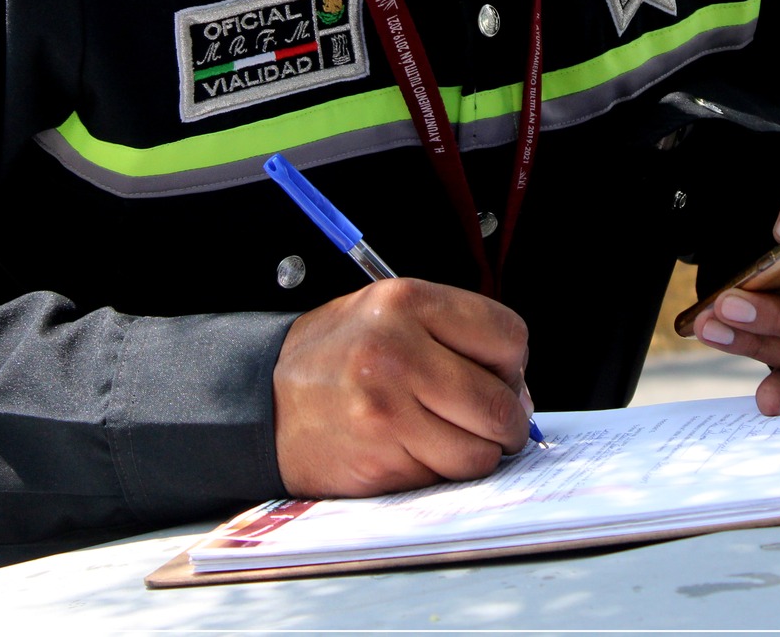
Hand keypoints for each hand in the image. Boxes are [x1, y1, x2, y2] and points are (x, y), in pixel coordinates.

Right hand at [273, 277, 532, 497]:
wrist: (261, 400)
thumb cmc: (335, 357)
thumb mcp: (388, 314)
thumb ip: (453, 336)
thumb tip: (518, 391)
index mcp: (406, 302)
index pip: (507, 336)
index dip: (512, 364)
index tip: (499, 375)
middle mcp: (397, 351)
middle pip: (500, 402)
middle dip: (506, 420)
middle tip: (490, 421)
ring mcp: (387, 408)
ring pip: (481, 450)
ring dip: (477, 452)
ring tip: (447, 436)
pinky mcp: (379, 456)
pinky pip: (446, 476)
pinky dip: (442, 471)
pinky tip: (416, 450)